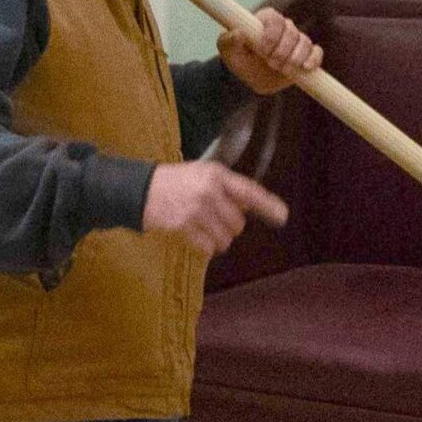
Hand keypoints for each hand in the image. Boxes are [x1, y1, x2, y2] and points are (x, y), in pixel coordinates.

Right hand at [143, 162, 288, 256]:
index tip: (283, 216)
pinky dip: (204, 246)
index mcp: (216, 174)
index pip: (249, 191)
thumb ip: (227, 189)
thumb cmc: (174, 182)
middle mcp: (209, 190)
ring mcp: (196, 209)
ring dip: (217, 239)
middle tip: (210, 218)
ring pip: (225, 238)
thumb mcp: (202, 175)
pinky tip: (192, 235)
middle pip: (238, 223)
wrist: (139, 190)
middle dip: (228, 226)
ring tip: (200, 227)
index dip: (268, 205)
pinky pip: (208, 247)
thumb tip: (251, 205)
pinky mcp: (184, 226)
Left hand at [221, 7, 323, 95]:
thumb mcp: (228, 50)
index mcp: (266, 19)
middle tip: (271, 64)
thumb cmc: (239, 59)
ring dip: (296, 58)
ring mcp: (297, 40)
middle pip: (292, 32)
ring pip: (305, 42)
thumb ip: (228, 40)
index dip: (271, 36)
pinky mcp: (307, 54)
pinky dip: (313, 59)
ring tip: (284, 70)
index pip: (275, 20)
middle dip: (282, 51)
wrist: (252, 77)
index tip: (262, 52)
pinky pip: (316, 52)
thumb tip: (239, 33)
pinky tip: (305, 68)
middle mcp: (284, 26)